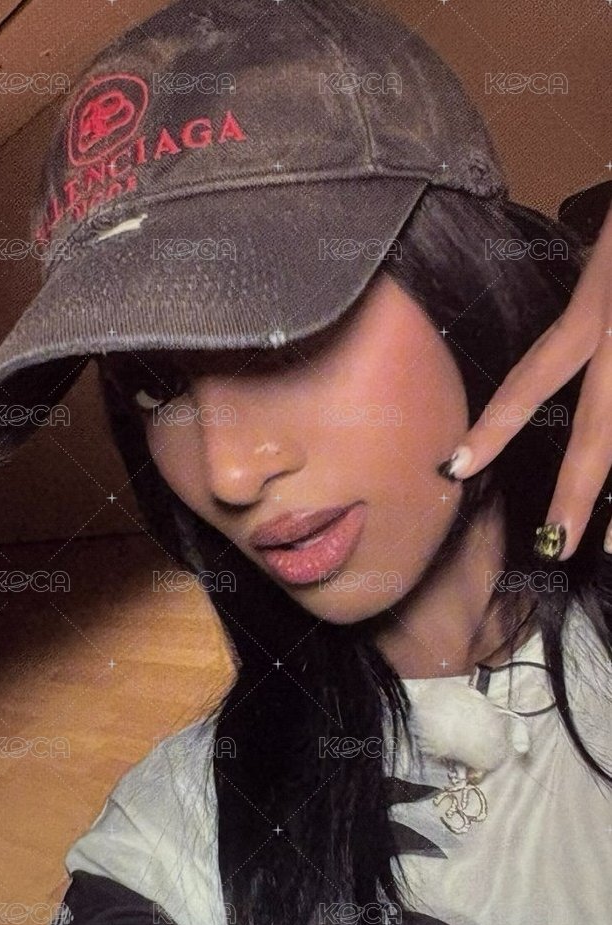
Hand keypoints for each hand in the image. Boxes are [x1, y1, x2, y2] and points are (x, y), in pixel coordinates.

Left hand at [437, 200, 611, 562]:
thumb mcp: (603, 249)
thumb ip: (585, 306)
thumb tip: (576, 341)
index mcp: (594, 305)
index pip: (535, 376)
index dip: (496, 426)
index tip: (456, 466)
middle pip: (599, 431)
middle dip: (576, 492)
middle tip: (554, 545)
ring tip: (610, 546)